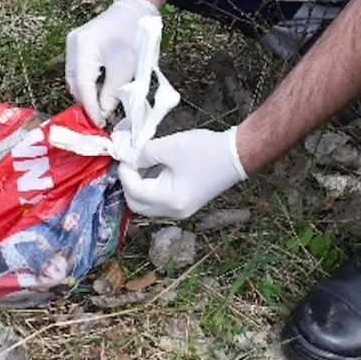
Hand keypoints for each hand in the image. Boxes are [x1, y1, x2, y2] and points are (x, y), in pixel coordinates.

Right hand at [65, 0, 158, 126]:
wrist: (134, 11)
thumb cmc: (133, 36)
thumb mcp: (125, 69)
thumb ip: (111, 94)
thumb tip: (103, 114)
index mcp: (84, 48)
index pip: (83, 85)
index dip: (90, 107)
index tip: (98, 124)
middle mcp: (72, 45)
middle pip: (75, 83)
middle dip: (86, 103)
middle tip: (100, 120)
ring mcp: (72, 44)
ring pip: (75, 78)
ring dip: (86, 94)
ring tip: (100, 109)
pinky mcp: (77, 46)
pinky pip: (78, 70)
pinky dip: (87, 83)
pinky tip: (98, 93)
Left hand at [118, 128, 247, 218]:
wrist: (237, 155)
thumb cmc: (206, 150)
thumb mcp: (169, 147)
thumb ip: (144, 154)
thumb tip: (131, 158)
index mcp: (170, 200)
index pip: (134, 191)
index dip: (125, 172)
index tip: (124, 154)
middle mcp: (174, 212)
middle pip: (137, 204)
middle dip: (129, 182)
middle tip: (129, 161)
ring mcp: (180, 210)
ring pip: (148, 203)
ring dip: (140, 184)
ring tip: (143, 161)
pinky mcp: (185, 204)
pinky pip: (160, 199)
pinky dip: (152, 185)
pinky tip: (155, 167)